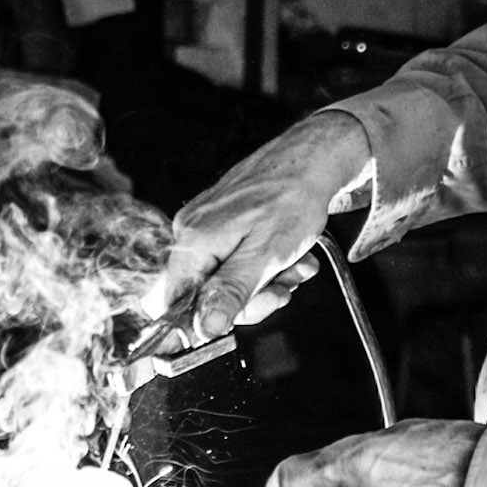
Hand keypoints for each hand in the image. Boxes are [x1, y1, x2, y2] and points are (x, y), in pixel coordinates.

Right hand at [140, 113, 371, 345]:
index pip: (175, 303)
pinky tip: (289, 256)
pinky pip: (235, 260)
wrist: (311, 159)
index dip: (205, 322)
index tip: (237, 321)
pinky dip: (264, 265)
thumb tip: (205, 327)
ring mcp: (205, 226)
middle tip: (280, 290)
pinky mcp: (221, 223)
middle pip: (204, 295)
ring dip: (264, 283)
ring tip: (293, 266)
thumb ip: (232, 291)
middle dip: (249, 300)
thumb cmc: (292, 198)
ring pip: (225, 279)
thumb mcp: (266, 254)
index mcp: (194, 241)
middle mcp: (191, 232)